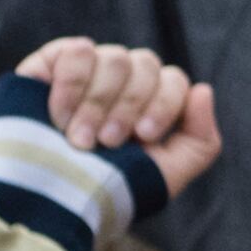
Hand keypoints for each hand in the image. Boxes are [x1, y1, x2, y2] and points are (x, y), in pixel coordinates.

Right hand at [15, 38, 219, 192]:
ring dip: (98, 103)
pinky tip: (59, 116)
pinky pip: (76, 50)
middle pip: (145, 64)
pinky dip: (72, 84)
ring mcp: (87, 71)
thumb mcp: (168, 174)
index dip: (163, 106)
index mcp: (150, 101)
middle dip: (128, 108)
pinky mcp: (49, 65)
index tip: (143, 139)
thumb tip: (203, 89)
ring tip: (79, 139)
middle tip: (107, 143)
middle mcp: (121, 81)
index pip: (173, 80)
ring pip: (114, 57)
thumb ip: (201, 139)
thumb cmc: (108, 189)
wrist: (46, 199)